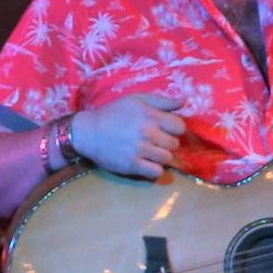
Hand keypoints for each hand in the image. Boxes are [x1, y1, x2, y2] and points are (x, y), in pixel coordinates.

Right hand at [71, 94, 185, 178]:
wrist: (87, 132)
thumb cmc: (113, 113)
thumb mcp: (137, 99)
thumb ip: (162, 101)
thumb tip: (184, 101)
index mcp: (151, 116)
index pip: (180, 127)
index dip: (175, 129)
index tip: (167, 129)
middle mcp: (148, 133)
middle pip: (175, 144)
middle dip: (168, 142)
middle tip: (156, 141)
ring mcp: (140, 150)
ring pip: (167, 158)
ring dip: (162, 156)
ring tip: (152, 152)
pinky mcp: (132, 165)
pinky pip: (156, 172)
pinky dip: (155, 169)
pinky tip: (148, 163)